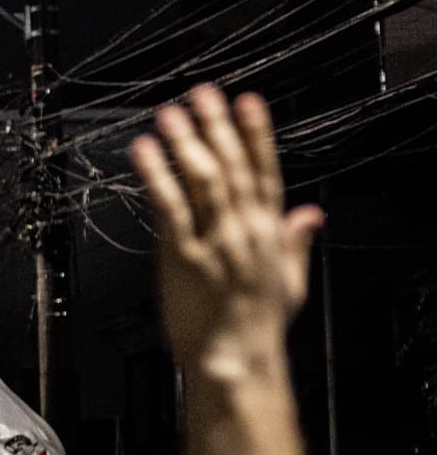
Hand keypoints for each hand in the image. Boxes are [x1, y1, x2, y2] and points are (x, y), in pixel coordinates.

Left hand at [129, 87, 322, 374]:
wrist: (236, 361)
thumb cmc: (257, 327)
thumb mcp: (289, 281)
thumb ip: (297, 242)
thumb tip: (311, 215)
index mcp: (269, 233)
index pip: (266, 172)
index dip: (257, 135)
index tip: (248, 101)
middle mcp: (244, 230)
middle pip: (233, 167)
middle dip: (217, 127)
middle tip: (203, 93)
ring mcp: (215, 241)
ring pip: (203, 181)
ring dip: (186, 143)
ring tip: (170, 114)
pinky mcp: (184, 256)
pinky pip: (169, 207)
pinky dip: (156, 176)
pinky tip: (143, 152)